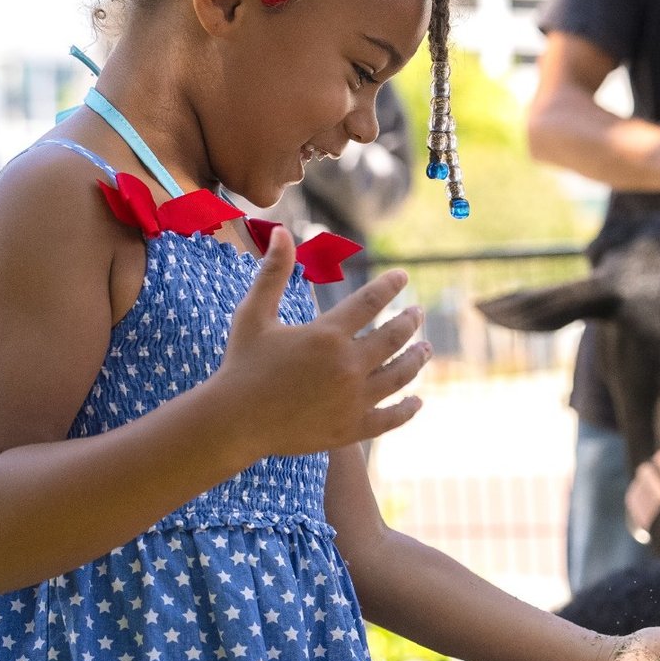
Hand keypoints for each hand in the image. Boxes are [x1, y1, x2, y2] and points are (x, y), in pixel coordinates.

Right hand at [216, 227, 429, 457]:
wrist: (233, 422)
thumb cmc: (241, 364)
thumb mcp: (254, 314)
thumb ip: (273, 272)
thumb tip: (281, 231)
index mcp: (327, 334)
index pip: (372, 301)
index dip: (391, 285)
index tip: (403, 277)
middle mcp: (347, 365)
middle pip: (394, 337)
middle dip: (410, 321)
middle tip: (419, 313)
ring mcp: (353, 399)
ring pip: (400, 375)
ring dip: (417, 359)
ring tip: (426, 349)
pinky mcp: (352, 428)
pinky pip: (391, 417)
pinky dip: (408, 409)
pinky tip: (417, 401)